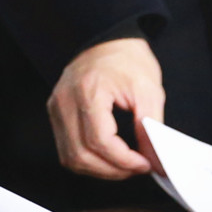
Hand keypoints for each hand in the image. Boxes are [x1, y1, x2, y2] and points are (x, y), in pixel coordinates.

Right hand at [48, 36, 165, 178]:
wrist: (107, 42)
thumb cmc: (126, 60)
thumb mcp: (148, 90)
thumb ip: (150, 128)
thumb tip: (156, 160)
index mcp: (88, 91)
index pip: (100, 140)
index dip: (124, 160)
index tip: (145, 163)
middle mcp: (65, 101)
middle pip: (81, 155)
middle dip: (113, 170)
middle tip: (137, 167)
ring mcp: (56, 108)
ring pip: (71, 158)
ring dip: (99, 169)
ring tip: (123, 165)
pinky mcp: (56, 114)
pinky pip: (67, 150)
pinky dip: (88, 161)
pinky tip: (107, 158)